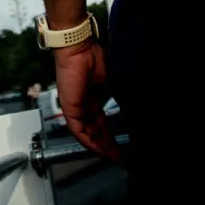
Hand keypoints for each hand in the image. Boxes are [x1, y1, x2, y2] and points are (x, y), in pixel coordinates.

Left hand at [52, 41, 121, 161]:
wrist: (78, 49)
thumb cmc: (92, 57)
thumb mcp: (112, 82)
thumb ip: (120, 97)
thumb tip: (135, 111)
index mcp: (91, 97)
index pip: (100, 121)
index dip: (110, 134)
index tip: (122, 144)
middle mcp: (82, 104)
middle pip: (94, 130)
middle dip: (107, 144)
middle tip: (119, 155)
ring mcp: (74, 107)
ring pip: (86, 133)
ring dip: (99, 145)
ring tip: (113, 155)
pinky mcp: (69, 109)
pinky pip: (78, 131)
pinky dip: (89, 141)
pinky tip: (100, 149)